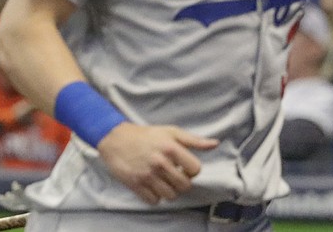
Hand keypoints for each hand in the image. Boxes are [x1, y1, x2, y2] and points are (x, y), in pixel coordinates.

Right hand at [97, 122, 218, 204]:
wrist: (117, 139)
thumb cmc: (147, 135)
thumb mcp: (172, 132)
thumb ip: (194, 140)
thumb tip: (215, 144)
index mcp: (172, 148)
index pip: (195, 170)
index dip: (193, 170)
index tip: (185, 167)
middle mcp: (160, 163)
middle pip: (184, 186)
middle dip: (183, 182)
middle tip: (175, 176)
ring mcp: (147, 175)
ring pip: (170, 196)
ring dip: (170, 191)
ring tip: (165, 181)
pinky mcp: (135, 185)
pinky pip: (153, 201)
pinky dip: (155, 196)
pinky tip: (153, 186)